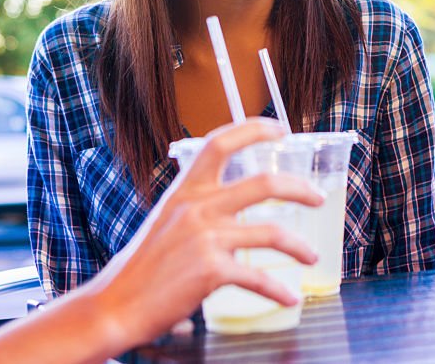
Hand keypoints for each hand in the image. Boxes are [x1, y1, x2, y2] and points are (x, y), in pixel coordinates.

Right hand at [87, 118, 322, 348]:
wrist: (116, 305)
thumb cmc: (142, 266)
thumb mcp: (166, 220)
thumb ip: (196, 207)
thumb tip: (230, 205)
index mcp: (185, 190)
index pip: (219, 142)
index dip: (253, 129)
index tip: (280, 129)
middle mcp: (197, 207)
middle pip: (263, 184)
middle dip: (300, 188)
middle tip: (318, 197)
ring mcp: (206, 238)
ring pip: (271, 233)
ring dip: (298, 246)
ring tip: (311, 256)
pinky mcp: (211, 271)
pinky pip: (258, 279)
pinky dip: (278, 291)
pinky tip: (289, 297)